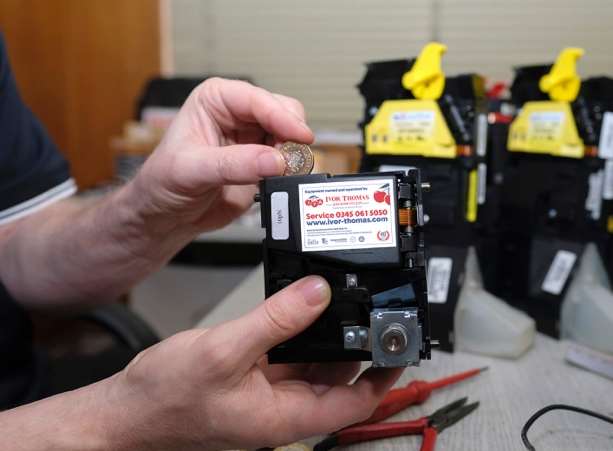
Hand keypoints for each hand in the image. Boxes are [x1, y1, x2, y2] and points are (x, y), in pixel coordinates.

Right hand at [106, 276, 401, 450]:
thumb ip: (276, 321)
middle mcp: (281, 409)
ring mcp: (266, 394)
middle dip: (357, 347)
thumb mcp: (225, 351)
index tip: (400, 347)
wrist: (126, 411)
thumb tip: (316, 295)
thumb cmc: (165, 399)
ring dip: (325, 337)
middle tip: (370, 310)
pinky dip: (296, 333)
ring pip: (312, 365)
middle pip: (337, 380)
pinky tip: (298, 309)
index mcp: (284, 417)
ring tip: (338, 303)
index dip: (384, 376)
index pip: (355, 403)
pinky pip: (286, 356)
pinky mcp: (250, 379)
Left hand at [130, 77, 313, 233]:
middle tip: (292, 158)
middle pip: (282, 111)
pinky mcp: (263, 162)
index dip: (281, 116)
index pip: (256, 99)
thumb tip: (273, 161)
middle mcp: (237, 114)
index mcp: (215, 100)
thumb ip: (234, 164)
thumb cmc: (164, 183)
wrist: (167, 215)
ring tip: (286, 171)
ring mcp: (253, 138)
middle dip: (291, 134)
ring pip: (290, 135)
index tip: (300, 136)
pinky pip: (289, 160)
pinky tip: (284, 178)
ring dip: (294, 153)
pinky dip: (292, 168)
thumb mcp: (192, 170)